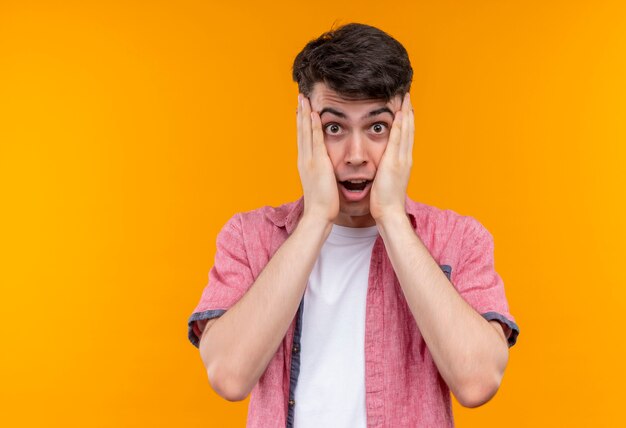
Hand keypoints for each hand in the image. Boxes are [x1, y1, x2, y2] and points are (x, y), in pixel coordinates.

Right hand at [297, 94, 338, 224]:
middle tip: (300, 97)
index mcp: (306, 163)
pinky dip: (313, 127)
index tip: (302, 109)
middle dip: (300, 113)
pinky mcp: (317, 163)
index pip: (303, 138)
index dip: (302, 123)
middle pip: (301, 131)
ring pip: (305, 132)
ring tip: (304, 98)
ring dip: (305, 114)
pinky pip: (315, 140)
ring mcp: (309, 160)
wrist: (318, 215)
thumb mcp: (321, 183)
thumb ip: (321, 172)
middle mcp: (304, 159)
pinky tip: (314, 114)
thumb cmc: (323, 203)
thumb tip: (325, 168)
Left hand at [370, 93, 413, 222]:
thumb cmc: (384, 201)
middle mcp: (405, 158)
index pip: (406, 137)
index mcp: (402, 162)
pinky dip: (400, 127)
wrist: (389, 213)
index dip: (406, 122)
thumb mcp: (386, 181)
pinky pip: (398, 141)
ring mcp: (401, 160)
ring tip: (406, 98)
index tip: (405, 108)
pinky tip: (399, 115)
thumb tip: (382, 166)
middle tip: (408, 96)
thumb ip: (385, 170)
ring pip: (406, 132)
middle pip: (409, 130)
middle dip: (408, 112)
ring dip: (406, 114)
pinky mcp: (395, 163)